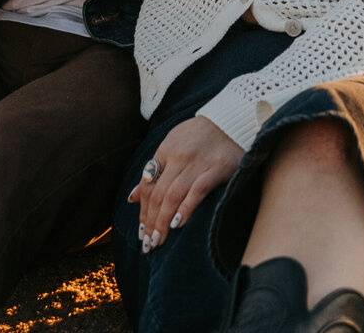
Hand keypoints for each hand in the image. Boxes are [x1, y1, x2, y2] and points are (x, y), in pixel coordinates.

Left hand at [128, 115, 243, 251]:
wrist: (231, 119)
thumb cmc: (200, 136)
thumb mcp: (172, 144)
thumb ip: (154, 169)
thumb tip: (132, 197)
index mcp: (165, 149)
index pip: (148, 185)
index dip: (143, 210)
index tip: (142, 231)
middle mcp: (178, 156)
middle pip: (158, 194)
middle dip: (151, 222)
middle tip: (148, 244)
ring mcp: (197, 162)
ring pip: (173, 196)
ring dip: (163, 222)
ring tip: (159, 240)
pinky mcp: (216, 168)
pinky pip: (197, 191)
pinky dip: (185, 208)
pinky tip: (178, 224)